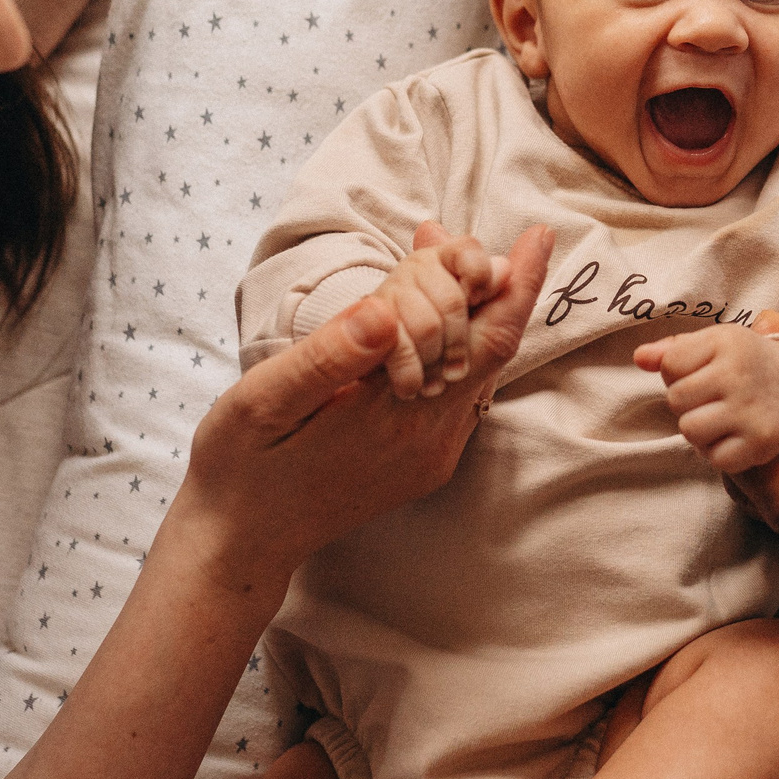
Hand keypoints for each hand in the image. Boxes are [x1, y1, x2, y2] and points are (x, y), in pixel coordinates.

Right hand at [175, 223, 551, 583]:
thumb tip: (387, 309)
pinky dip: (456, 349)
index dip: (515, 285)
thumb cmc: (243, 466)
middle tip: (459, 238)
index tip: (539, 235)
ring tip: (446, 262)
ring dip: (474, 316)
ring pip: (480, 372)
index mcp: (395, 418)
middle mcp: (429, 441)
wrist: (239, 543)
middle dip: (496, 287)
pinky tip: (426, 322)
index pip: (482, 340)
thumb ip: (328, 356)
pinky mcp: (423, 464)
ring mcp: (431, 456)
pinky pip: (460, 396)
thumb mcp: (265, 401)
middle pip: (494, 351)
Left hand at [636, 325, 778, 474]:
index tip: (702, 373)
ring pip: (690, 430)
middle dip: (687, 402)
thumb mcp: (713, 343)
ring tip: (720, 417)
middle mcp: (739, 374)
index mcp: (725, 341)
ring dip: (699, 428)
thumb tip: (639, 357)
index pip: (669, 365)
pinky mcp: (761, 443)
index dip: (678, 373)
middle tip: (712, 397)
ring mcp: (751, 411)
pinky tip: (733, 436)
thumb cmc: (745, 363)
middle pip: (676, 400)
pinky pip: (714, 458)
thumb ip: (673, 349)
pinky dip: (718, 452)